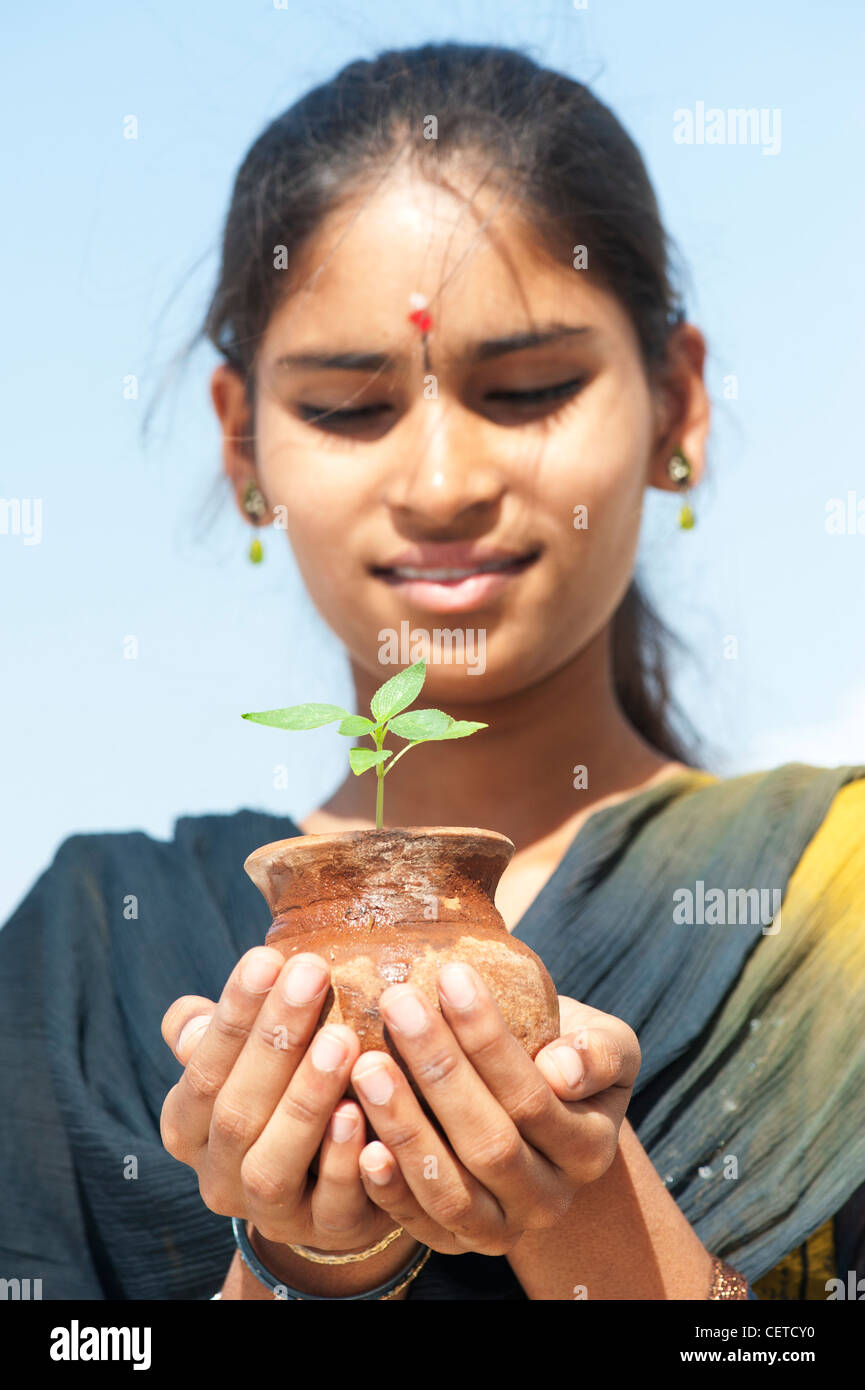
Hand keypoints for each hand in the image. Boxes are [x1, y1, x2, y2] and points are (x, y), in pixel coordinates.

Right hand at [159, 947, 396, 1250]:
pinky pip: (332, 1203)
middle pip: (237, 1110)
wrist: (329, 1185)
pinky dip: (344, 1160)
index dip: (234, 1014)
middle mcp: (217, 1176)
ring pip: (274, 1162)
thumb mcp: (248, 1061)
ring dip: (307, 1098)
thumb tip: (188, 1014)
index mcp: (188, 1126)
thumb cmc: (282, 1093)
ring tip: (342, 1039)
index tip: (267, 957)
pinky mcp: (325, 1232)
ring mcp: (269, 1212)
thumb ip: (218, 1035)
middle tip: (313, 975)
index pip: (202, 1067)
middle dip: (275, 1040)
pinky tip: (362, 1113)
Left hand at [348, 964, 640, 1255]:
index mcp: (588, 1148)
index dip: (488, 1039)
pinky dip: (388, 1188)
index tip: (449, 975)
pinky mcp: (453, 1242)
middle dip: (439, 1069)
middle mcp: (548, 1199)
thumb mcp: (604, 1042)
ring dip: (404, 1127)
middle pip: (489, 1143)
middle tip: (398, 1003)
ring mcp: (500, 1229)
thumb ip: (599, 1052)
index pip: (532, 1096)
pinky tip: (360, 1143)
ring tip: (366, 1065)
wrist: (539, 1106)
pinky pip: (418, 1223)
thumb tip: (562, 1072)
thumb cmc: (562, 1053)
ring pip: (450, 1190)